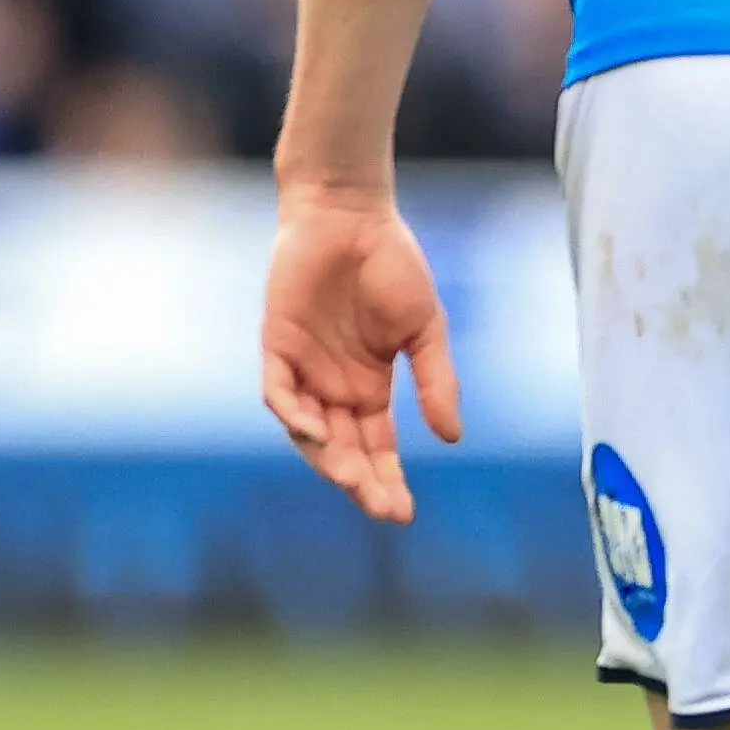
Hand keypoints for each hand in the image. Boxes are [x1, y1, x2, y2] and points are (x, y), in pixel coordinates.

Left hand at [262, 186, 463, 521]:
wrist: (351, 217)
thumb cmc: (393, 265)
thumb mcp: (425, 328)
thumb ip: (436, 380)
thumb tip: (452, 438)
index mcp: (370, 386)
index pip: (376, 447)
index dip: (388, 480)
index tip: (404, 512)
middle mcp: (334, 388)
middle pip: (344, 450)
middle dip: (362, 483)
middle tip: (381, 508)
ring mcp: (304, 370)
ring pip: (310, 433)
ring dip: (330, 459)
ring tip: (352, 480)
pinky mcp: (277, 348)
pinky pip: (280, 395)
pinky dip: (295, 417)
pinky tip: (319, 432)